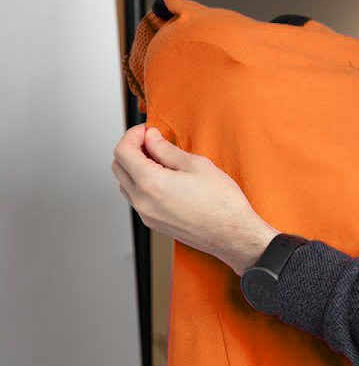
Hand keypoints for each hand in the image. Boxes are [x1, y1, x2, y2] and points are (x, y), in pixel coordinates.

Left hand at [112, 124, 279, 275]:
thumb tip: (151, 138)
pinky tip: (163, 178)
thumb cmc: (222, 203)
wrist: (233, 235)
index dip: (132, 135)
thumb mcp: (197, 165)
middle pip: (118, 167)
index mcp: (151, 183)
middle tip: (152, 141)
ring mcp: (146, 215)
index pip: (123, 151)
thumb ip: (166, 149)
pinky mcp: (153, 223)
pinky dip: (141, 183)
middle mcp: (142, 201)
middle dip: (131, 149)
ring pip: (124, 183)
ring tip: (159, 160)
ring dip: (134, 167)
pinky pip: (136, 198)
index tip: (146, 130)